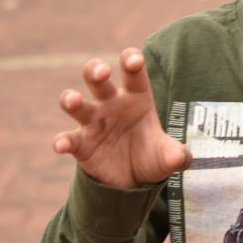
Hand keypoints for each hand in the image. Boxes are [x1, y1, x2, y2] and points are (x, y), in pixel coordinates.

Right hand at [52, 48, 191, 187]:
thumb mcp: (167, 157)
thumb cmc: (151, 156)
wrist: (133, 182)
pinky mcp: (80, 144)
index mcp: (136, 98)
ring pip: (77, 103)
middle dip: (96, 70)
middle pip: (99, 79)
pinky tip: (62, 145)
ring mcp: (93, 122)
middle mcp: (112, 104)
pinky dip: (62, 141)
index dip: (131, 61)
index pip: (133, 74)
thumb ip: (176, 154)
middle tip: (102, 72)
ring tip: (73, 100)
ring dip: (71, 99)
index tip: (133, 60)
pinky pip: (68, 139)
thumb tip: (181, 158)